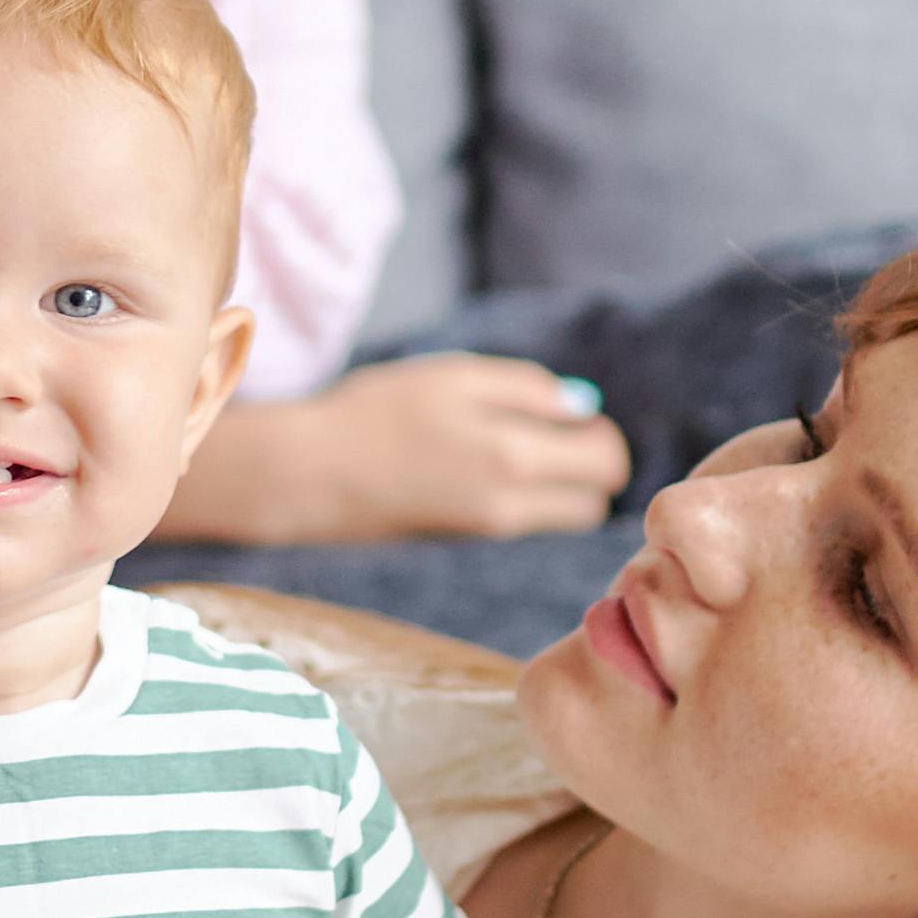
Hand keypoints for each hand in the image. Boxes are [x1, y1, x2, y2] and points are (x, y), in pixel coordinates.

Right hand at [198, 356, 633, 546]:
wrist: (310, 474)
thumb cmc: (379, 412)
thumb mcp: (456, 377)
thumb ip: (527, 388)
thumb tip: (583, 407)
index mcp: (518, 456)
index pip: (607, 462)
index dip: (599, 434)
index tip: (569, 415)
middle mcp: (514, 505)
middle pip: (592, 500)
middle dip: (586, 467)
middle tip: (549, 432)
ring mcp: (489, 529)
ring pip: (559, 516)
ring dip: (557, 486)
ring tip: (510, 447)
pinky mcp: (465, 540)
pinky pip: (522, 520)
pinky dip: (522, 497)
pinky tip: (477, 465)